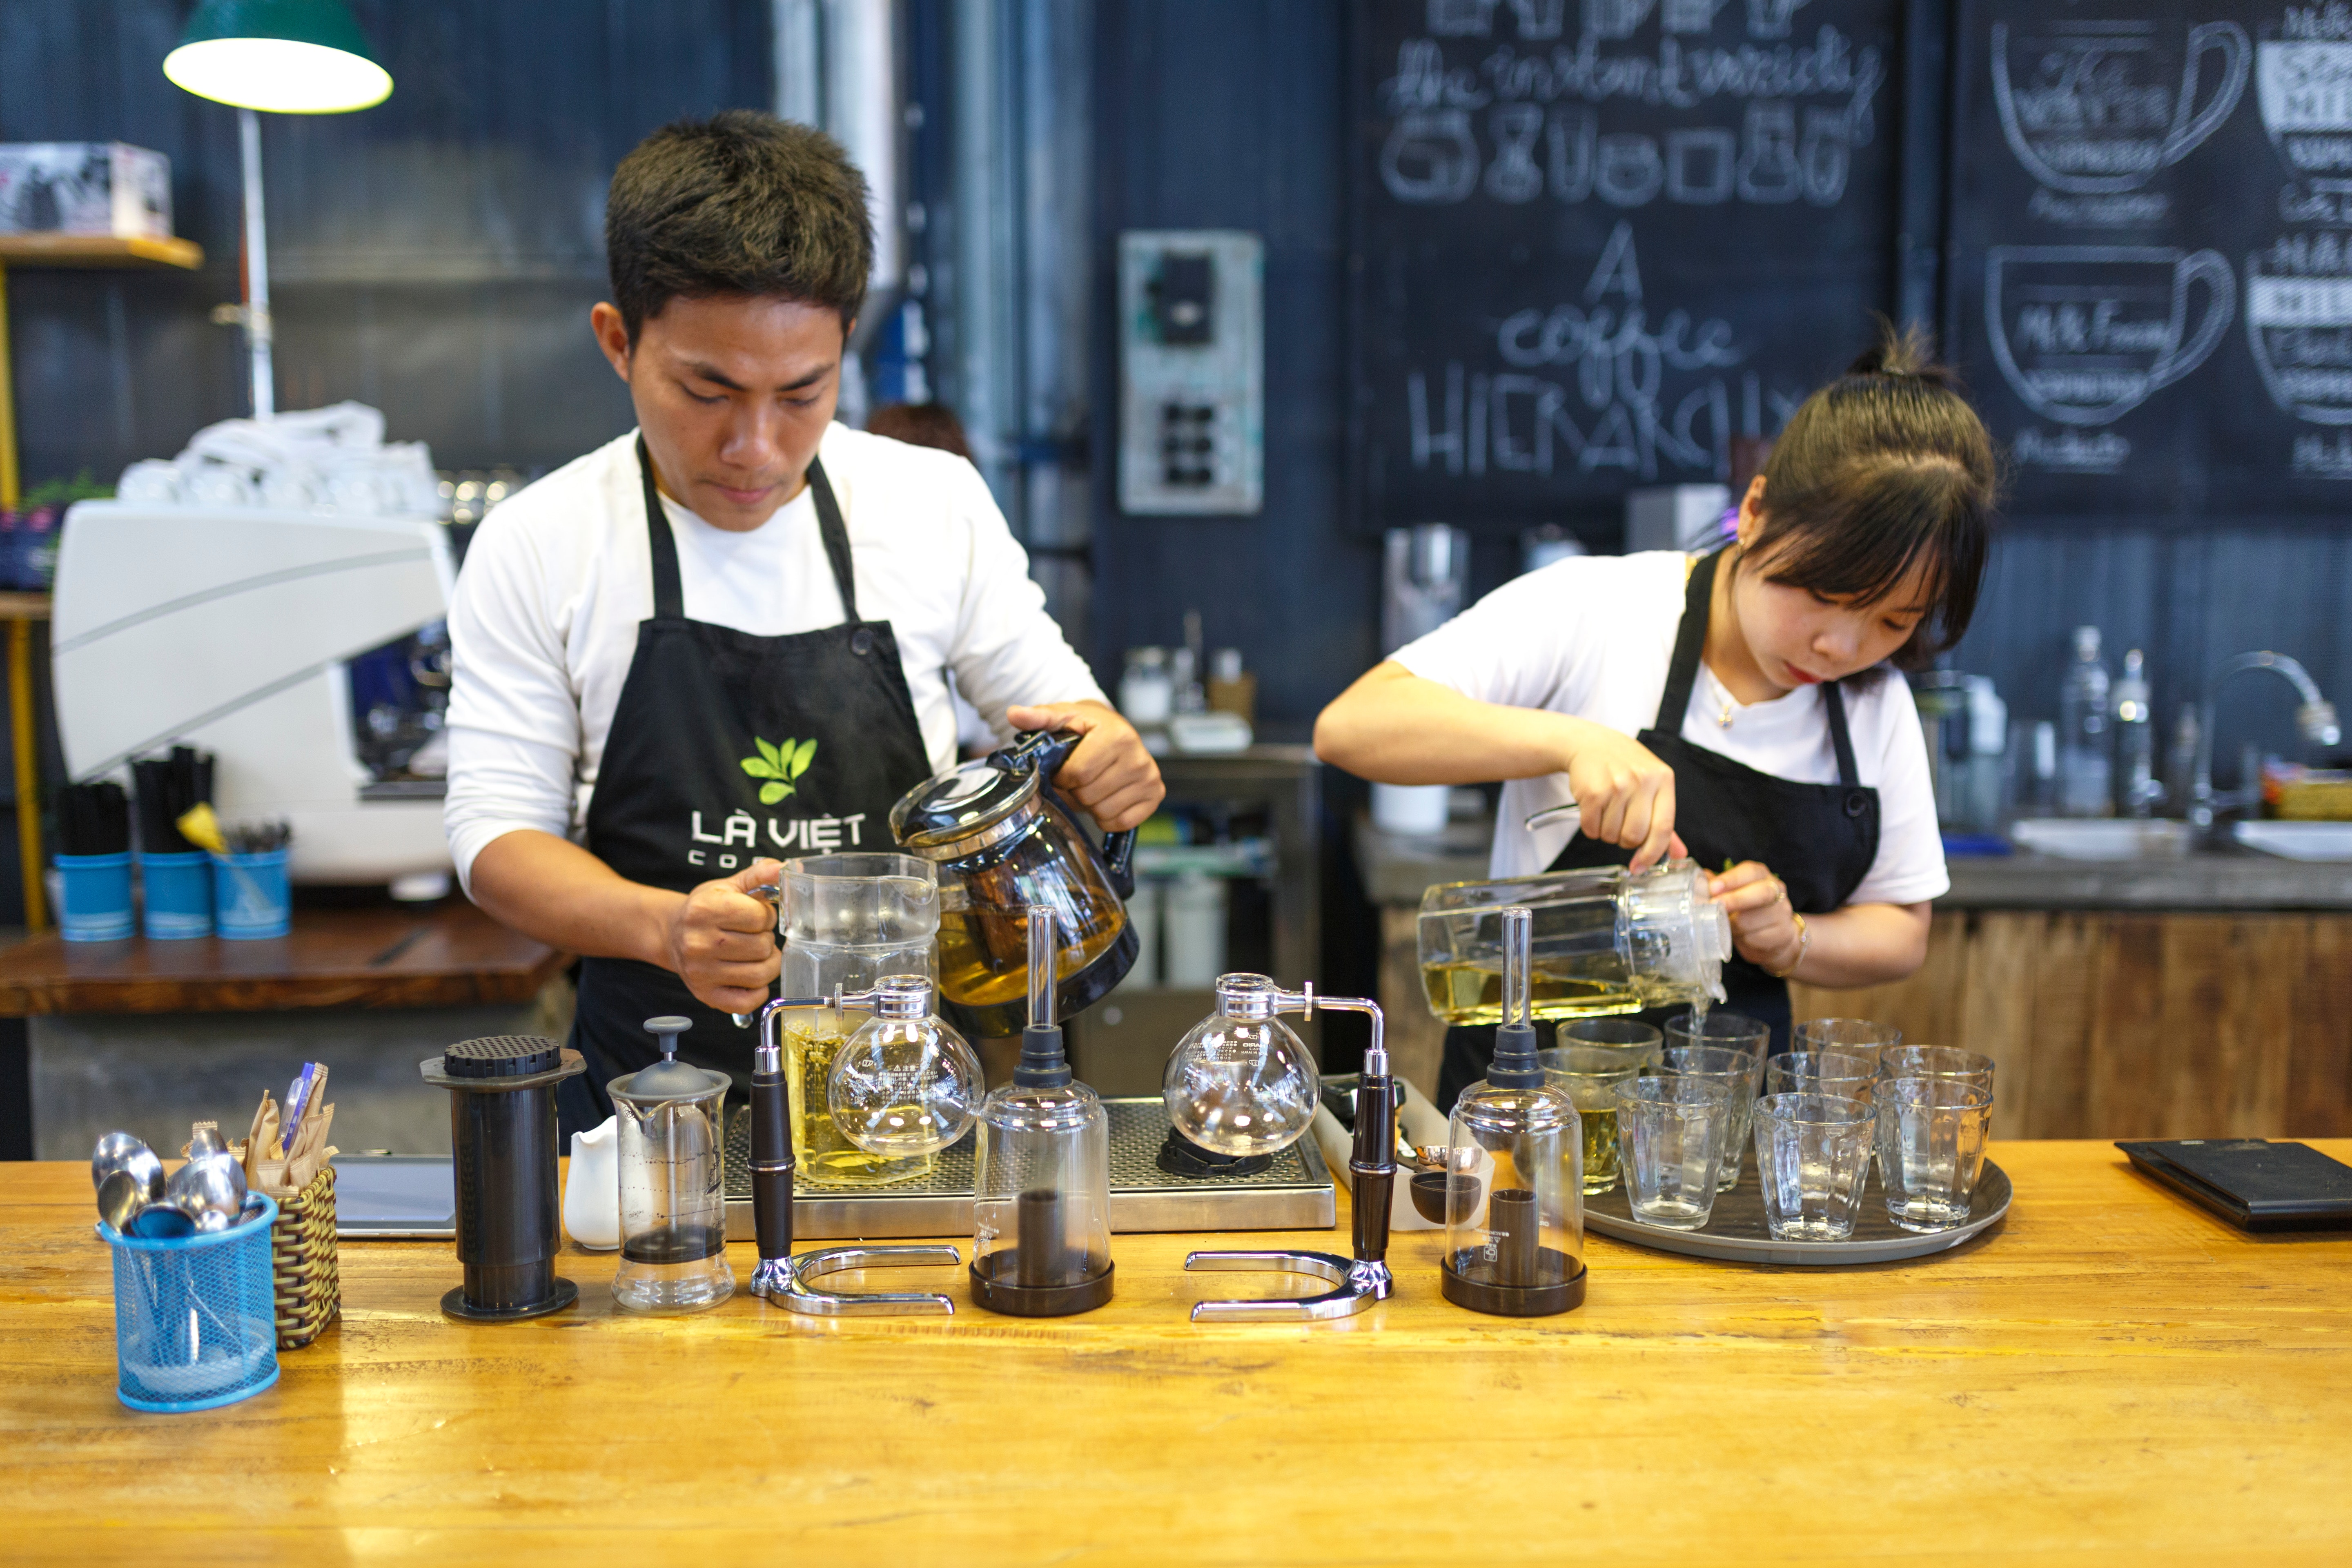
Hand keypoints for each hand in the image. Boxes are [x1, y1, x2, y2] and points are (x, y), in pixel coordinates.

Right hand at [664, 859, 782, 1014]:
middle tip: (752, 936)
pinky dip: (758, 990)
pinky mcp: (705, 995)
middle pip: (763, 947)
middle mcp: (699, 942)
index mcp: (705, 909)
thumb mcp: (729, 886)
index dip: (765, 916)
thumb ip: (760, 874)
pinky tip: (750, 976)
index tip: (754, 917)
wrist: (672, 934)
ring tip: (755, 954)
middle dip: (765, 939)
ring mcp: (701, 972)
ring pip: (761, 974)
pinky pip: (749, 1000)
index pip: (760, 917)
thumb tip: (785, 868)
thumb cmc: (706, 909)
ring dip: (767, 964)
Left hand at [1005, 699, 1164, 830]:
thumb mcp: (1063, 718)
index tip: (1063, 769)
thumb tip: (1014, 713)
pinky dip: (1108, 816)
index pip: (1078, 773)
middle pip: (1090, 795)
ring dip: (1091, 804)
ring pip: (1104, 811)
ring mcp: (1150, 778)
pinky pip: (1121, 822)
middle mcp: (1139, 757)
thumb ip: (1039, 718)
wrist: (1115, 731)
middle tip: (1079, 778)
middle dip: (1077, 790)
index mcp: (1117, 735)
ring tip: (1093, 784)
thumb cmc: (1086, 727)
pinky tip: (1107, 796)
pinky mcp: (1155, 795)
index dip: (1063, 776)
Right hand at [1561, 725, 1686, 870]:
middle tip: (1620, 826)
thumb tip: (1678, 854)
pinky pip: (1591, 828)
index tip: (1641, 866)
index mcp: (1663, 780)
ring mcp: (1617, 785)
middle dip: (1625, 841)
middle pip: (1634, 836)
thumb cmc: (1625, 767)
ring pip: (1611, 835)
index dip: (1653, 853)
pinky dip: (1590, 827)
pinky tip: (1593, 810)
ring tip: (1607, 812)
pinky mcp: (1593, 791)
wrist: (1592, 743)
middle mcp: (1642, 781)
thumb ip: (1664, 821)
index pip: (1663, 828)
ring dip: (1606, 833)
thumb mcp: (1653, 785)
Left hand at [1710, 860, 1803, 973]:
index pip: (1750, 872)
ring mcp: (1782, 913)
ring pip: (1754, 919)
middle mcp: (1776, 891)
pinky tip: (1740, 937)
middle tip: (1714, 905)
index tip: (1713, 887)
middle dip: (1735, 899)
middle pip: (1761, 892)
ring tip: (1725, 926)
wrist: (1772, 938)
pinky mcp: (1782, 934)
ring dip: (1733, 925)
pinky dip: (1743, 939)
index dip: (1731, 879)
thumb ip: (1717, 886)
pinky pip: (1756, 938)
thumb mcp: (1732, 895)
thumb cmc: (1746, 911)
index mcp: (1762, 876)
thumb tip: (1698, 880)